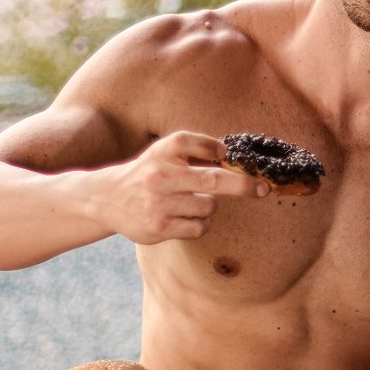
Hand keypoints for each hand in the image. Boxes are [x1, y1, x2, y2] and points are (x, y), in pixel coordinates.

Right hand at [94, 130, 267, 244]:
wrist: (107, 200)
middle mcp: (159, 176)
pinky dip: (201, 223)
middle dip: (243, 184)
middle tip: (263, 188)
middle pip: (212, 179)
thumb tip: (230, 155)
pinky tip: (186, 217)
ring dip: (209, 206)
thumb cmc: (146, 174)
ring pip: (208, 206)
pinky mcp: (159, 228)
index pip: (190, 142)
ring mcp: (159, 204)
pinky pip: (199, 227)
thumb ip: (192, 150)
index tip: (226, 154)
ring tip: (192, 202)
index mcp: (161, 153)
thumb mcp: (162, 153)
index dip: (213, 148)